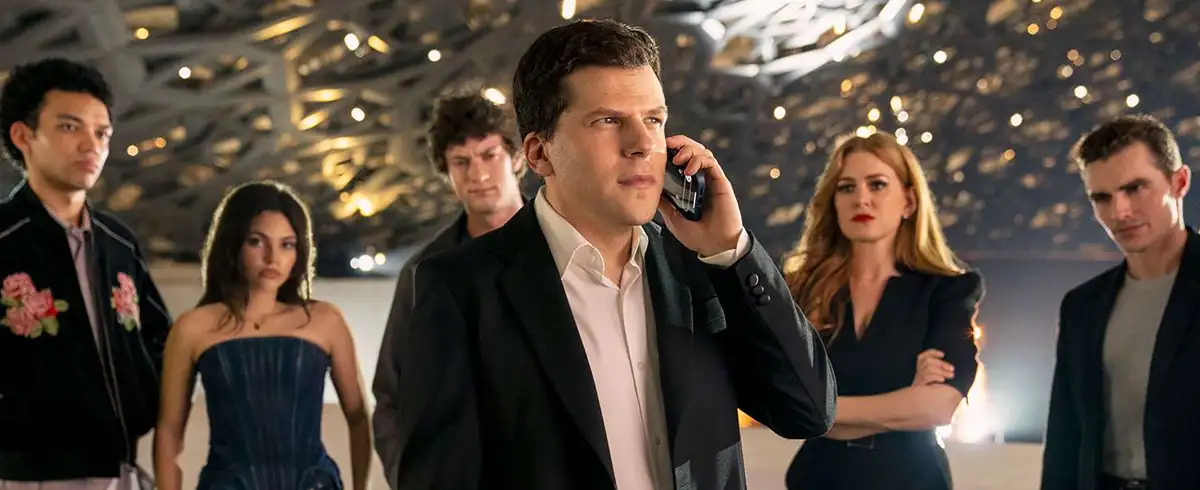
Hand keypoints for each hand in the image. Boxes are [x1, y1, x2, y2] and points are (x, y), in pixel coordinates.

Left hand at [656, 135, 743, 256]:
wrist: (716, 246)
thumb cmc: (697, 236)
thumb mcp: (673, 218)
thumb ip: (664, 203)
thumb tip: (649, 189)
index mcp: (689, 185)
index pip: (682, 159)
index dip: (673, 149)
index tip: (660, 147)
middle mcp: (701, 179)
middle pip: (693, 149)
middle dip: (681, 142)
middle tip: (668, 145)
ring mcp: (711, 179)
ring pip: (702, 151)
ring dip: (689, 150)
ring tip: (678, 160)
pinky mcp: (721, 182)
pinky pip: (711, 162)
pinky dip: (699, 160)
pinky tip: (689, 170)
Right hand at [912, 349, 954, 385]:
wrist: (925, 404)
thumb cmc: (934, 389)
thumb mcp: (936, 377)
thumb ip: (940, 370)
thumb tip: (950, 367)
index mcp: (921, 368)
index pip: (922, 356)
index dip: (932, 353)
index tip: (943, 354)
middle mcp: (918, 372)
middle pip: (927, 361)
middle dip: (941, 363)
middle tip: (952, 368)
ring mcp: (918, 379)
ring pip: (928, 368)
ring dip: (941, 371)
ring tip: (951, 375)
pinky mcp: (919, 386)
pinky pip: (926, 377)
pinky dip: (935, 376)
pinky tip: (942, 379)